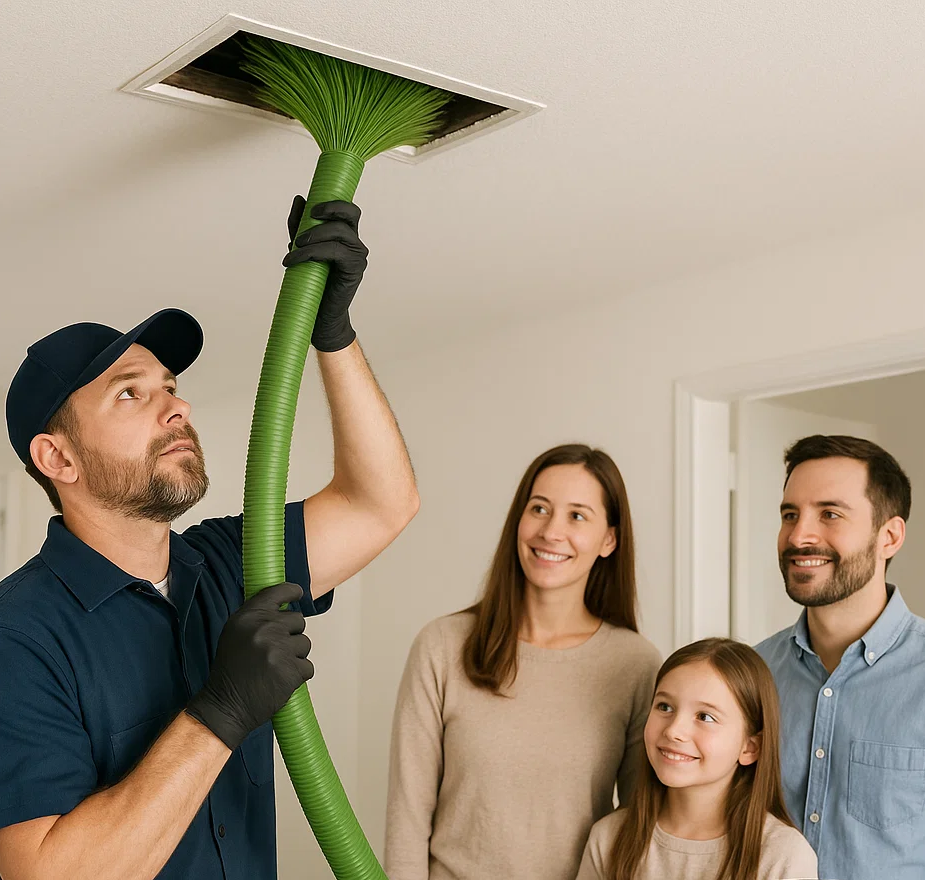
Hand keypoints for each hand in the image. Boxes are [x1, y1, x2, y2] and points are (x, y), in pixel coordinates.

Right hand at [185, 582, 312, 749]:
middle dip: (291, 634)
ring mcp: (280, 649)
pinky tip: (280, 679)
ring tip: (275, 667)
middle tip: (275, 650)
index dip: (292, 592)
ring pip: (305, 643)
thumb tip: (282, 606)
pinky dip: (298, 674)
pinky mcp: (292, 670)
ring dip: (295, 655)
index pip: (279, 592)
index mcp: (248, 617)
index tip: (297, 594)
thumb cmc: (230, 671)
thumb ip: (257, 617)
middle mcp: (265, 629)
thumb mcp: (234, 633)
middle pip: (298, 620)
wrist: (226, 705)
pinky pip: (307, 666)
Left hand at [283, 196, 368, 351]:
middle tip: (304, 223)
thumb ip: (300, 225)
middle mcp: (355, 243)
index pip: (349, 210)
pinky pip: (335, 251)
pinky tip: (294, 261)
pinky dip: (311, 253)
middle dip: (327, 211)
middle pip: (350, 214)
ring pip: (338, 232)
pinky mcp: (354, 269)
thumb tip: (299, 198)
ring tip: (292, 249)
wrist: (318, 314)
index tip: (312, 208)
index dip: (335, 203)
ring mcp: (358, 256)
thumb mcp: (302, 247)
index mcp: (346, 235)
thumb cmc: (311, 282)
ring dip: (312, 236)